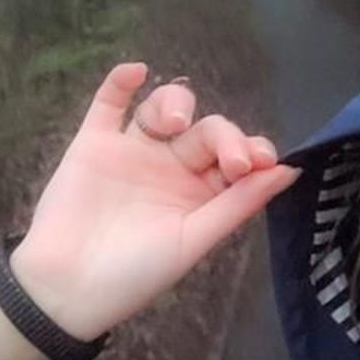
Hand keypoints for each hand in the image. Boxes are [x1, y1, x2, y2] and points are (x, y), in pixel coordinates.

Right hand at [8, 63, 300, 340]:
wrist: (67, 287)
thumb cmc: (136, 273)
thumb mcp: (195, 240)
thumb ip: (238, 203)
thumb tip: (291, 170)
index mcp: (199, 194)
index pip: (234, 157)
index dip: (249, 151)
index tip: (257, 162)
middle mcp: (170, 168)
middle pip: (206, 130)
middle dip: (222, 136)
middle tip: (227, 160)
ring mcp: (132, 152)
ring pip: (163, 109)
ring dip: (177, 105)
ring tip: (175, 123)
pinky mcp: (93, 144)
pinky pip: (109, 104)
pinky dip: (120, 83)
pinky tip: (136, 71)